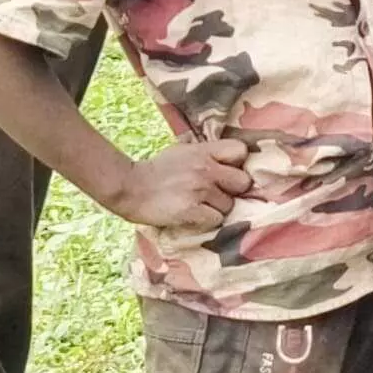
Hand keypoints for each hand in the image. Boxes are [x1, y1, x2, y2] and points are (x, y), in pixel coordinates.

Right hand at [104, 137, 250, 234]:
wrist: (129, 187)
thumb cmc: (156, 170)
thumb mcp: (181, 151)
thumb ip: (205, 153)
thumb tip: (226, 158)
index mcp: (204, 151)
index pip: (240, 151)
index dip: (238, 163)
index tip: (228, 171)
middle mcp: (206, 169)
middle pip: (243, 182)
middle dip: (233, 190)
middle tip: (218, 194)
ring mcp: (199, 190)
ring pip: (229, 205)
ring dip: (218, 209)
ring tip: (200, 206)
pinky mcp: (191, 210)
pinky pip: (216, 220)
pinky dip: (207, 221)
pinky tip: (194, 216)